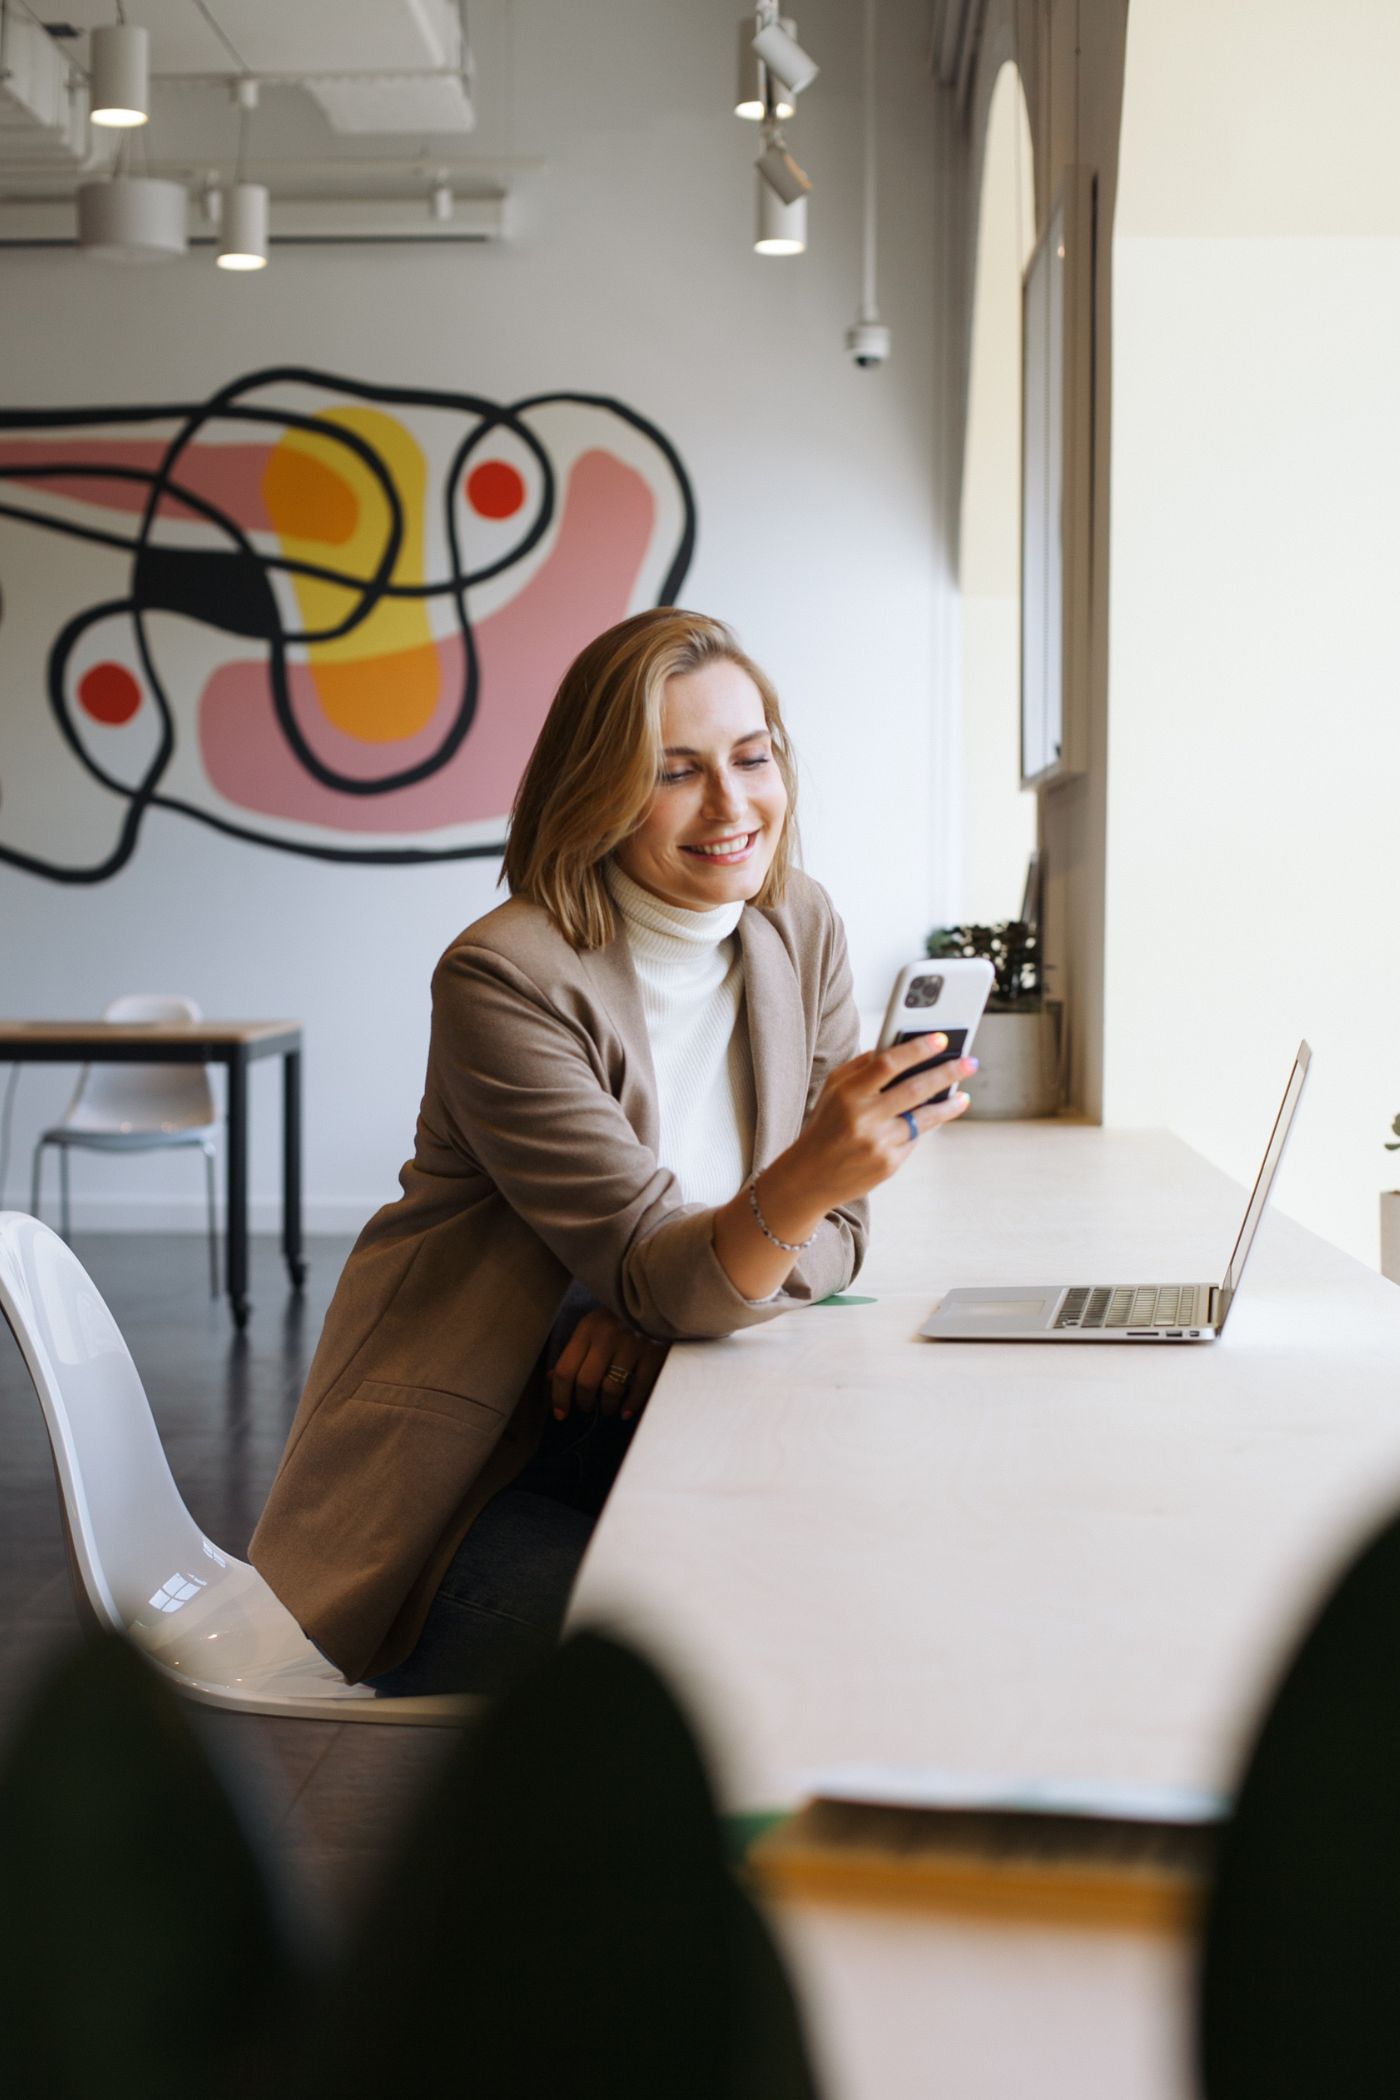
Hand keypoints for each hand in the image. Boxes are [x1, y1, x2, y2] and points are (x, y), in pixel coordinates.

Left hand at [549, 1307, 668, 1423]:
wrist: (656, 1299)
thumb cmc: (619, 1317)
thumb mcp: (592, 1327)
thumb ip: (574, 1352)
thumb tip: (552, 1380)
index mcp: (588, 1329)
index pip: (565, 1369)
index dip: (560, 1396)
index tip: (560, 1413)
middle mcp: (607, 1336)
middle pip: (586, 1383)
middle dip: (584, 1403)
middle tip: (586, 1408)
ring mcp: (632, 1345)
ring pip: (611, 1389)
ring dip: (607, 1406)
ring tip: (607, 1408)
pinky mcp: (654, 1354)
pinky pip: (639, 1389)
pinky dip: (630, 1405)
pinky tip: (625, 1411)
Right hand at [787, 1031, 975, 1209]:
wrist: (810, 1177)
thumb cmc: (826, 1126)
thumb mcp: (832, 1090)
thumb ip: (861, 1067)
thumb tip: (896, 1049)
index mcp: (848, 1093)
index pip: (888, 1063)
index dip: (917, 1049)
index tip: (941, 1039)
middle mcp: (864, 1117)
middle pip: (915, 1088)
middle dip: (947, 1072)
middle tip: (970, 1062)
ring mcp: (878, 1143)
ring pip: (923, 1118)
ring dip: (948, 1105)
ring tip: (962, 1096)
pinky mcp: (888, 1164)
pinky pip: (915, 1139)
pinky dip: (925, 1126)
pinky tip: (934, 1118)